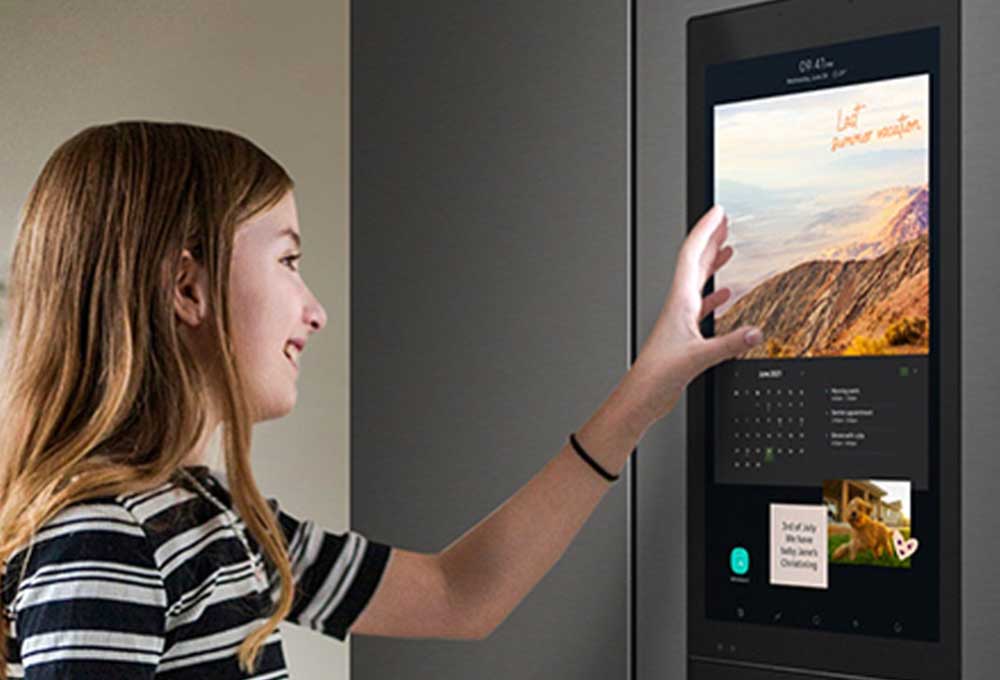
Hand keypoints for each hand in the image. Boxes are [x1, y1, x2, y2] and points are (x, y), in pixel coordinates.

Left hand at [625, 205, 763, 426]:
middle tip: (723, 220)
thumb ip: (729, 345)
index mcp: (679, 302)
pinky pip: (701, 305)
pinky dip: (714, 295)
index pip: (692, 255)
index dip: (706, 231)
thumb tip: (756, 332)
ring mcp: (679, 318)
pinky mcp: (683, 334)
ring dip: (712, 262)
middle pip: (695, 262)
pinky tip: (725, 294)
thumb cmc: (657, 375)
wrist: (641, 395)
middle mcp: (678, 305)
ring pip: (698, 281)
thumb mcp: (698, 358)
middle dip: (710, 238)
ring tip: (726, 247)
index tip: (717, 212)